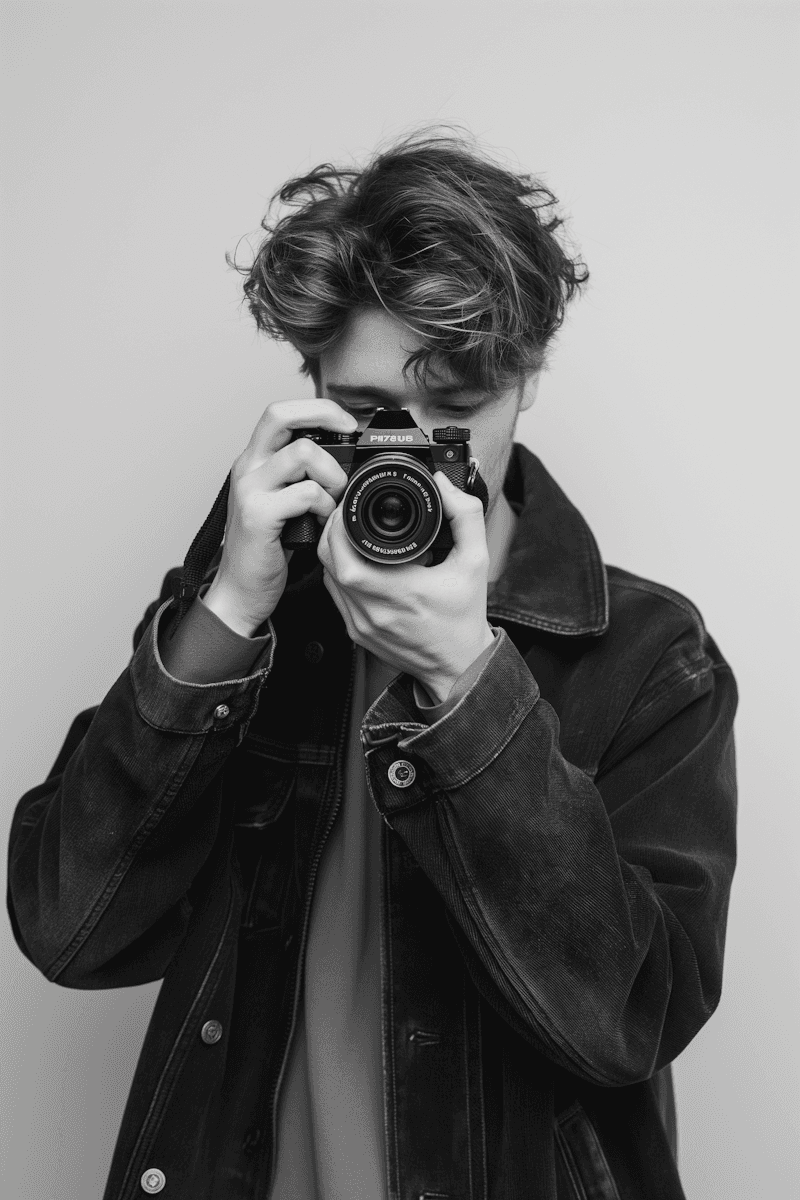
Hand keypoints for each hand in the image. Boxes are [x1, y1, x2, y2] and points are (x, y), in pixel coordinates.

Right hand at [203, 399, 357, 635]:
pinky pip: (305, 493)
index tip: (347, 425)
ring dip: (333, 474)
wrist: (241, 591)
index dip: (318, 408)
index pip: (281, 411)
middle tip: (350, 439)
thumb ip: (304, 476)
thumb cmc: (269, 548)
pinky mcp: (258, 515)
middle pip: (281, 415)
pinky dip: (325, 506)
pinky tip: (323, 521)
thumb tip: (347, 457)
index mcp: (256, 459)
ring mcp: (250, 489)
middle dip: (325, 417)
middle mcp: (248, 466)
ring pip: (303, 453)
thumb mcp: (286, 501)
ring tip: (334, 498)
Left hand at [317, 471, 493, 703]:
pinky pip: (335, 596)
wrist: (460, 665)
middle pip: (328, 563)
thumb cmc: (465, 616)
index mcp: (401, 591)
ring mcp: (362, 624)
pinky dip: (338, 575)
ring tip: (350, 534)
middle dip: (332, 532)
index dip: (340, 526)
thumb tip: (444, 485)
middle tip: (347, 514)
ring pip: (327, 579)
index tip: (351, 506)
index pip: (348, 556)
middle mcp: (375, 610)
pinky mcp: (356, 633)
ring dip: (333, 554)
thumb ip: (465, 516)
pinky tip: (355, 563)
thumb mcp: (476, 561)